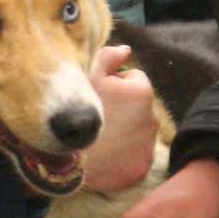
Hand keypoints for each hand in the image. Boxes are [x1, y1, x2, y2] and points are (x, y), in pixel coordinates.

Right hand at [83, 45, 157, 193]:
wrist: (65, 162)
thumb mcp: (85, 75)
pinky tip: (104, 155)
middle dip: (121, 108)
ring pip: (137, 130)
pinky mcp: (142, 167)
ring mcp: (148, 145)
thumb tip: (126, 50)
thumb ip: (107, 57)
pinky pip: (135, 155)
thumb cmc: (73, 112)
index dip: (112, 84)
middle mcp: (153, 118)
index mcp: (141, 91)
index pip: (132, 77)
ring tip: (98, 137)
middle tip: (95, 117)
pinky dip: (123, 154)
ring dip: (123, 130)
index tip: (96, 96)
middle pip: (136, 105)